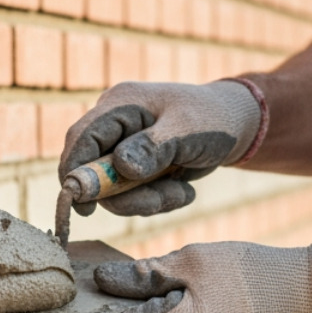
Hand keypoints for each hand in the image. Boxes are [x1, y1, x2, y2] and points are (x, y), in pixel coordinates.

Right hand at [58, 80, 262, 216]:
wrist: (237, 127)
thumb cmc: (214, 119)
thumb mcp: (187, 131)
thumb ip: (153, 148)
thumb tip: (120, 167)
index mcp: (120, 105)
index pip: (81, 138)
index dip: (74, 172)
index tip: (84, 207)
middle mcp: (114, 126)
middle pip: (93, 171)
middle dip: (125, 195)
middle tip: (159, 202)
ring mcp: (123, 148)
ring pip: (113, 190)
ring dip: (147, 201)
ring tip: (182, 193)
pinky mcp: (135, 168)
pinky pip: (132, 196)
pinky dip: (156, 201)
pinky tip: (183, 191)